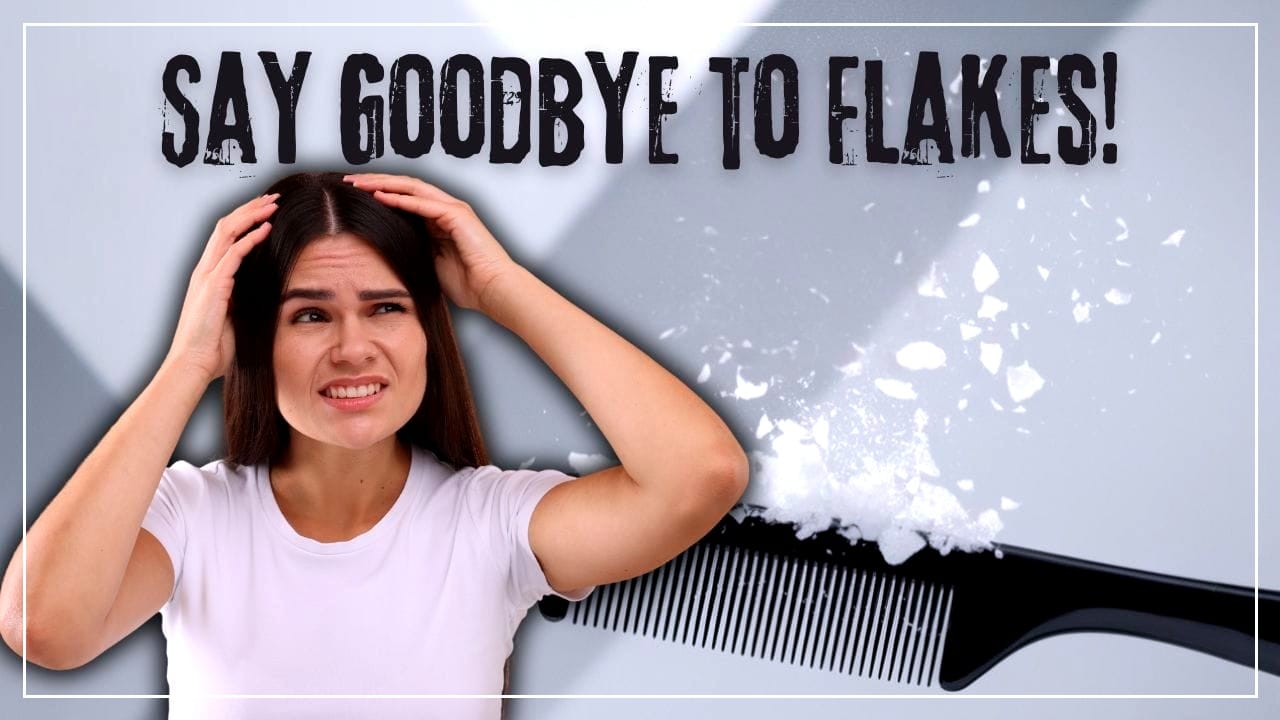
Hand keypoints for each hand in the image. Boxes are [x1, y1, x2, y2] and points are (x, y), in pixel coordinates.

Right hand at [162, 193, 276, 384]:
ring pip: (228, 232)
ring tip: (272, 204)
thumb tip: (265, 291)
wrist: (194, 364)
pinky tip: (266, 229)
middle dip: (250, 208)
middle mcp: (205, 270)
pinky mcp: (213, 286)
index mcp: (209, 276)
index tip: (267, 211)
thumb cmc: (214, 347)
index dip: (245, 220)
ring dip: (251, 215)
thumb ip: (244, 299)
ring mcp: (206, 276)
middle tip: (273, 198)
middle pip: (226, 226)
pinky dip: (250, 238)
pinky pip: (233, 254)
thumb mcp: (235, 316)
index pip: (226, 236)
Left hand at [342, 173, 520, 313]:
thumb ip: (415, 249)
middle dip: (376, 181)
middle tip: (349, 181)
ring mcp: (453, 209)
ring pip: (412, 187)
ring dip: (383, 184)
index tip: (354, 195)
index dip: (379, 192)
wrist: (494, 290)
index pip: (405, 197)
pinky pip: (423, 202)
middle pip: (405, 186)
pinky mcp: (457, 215)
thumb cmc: (469, 284)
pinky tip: (380, 196)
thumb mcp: (432, 264)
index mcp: (439, 219)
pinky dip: (401, 199)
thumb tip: (388, 249)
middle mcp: (447, 208)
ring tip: (359, 184)